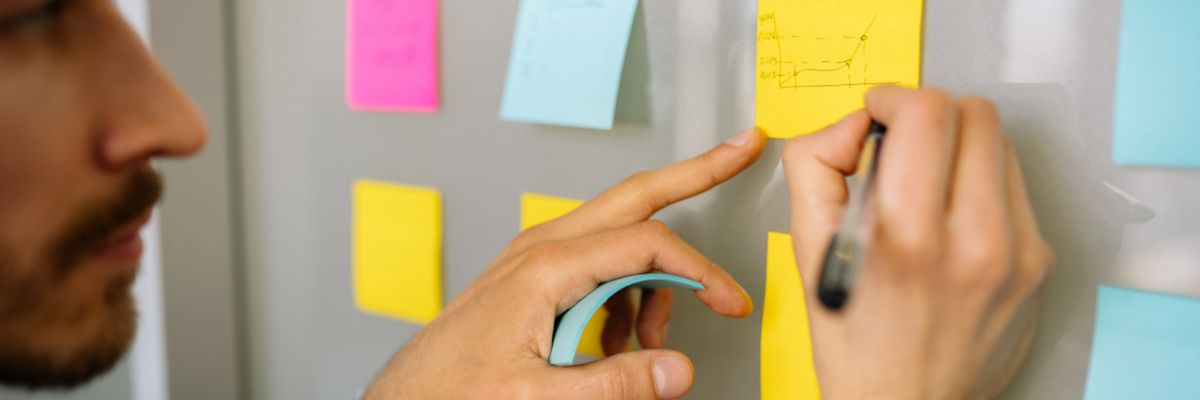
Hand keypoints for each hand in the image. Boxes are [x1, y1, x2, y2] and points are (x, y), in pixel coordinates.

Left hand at [365, 129, 766, 398]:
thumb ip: (614, 384)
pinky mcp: (534, 275)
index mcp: (547, 269)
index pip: (647, 246)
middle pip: (635, 195)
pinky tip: (616, 344)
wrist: (412, 397)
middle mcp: (543, 249)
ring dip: (653, 282)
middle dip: (693, 173)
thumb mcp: (538, 399)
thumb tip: (677, 370)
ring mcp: (537, 257)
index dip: (700, 273)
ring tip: (646, 344)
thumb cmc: (456, 392)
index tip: (730, 303)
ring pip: (620, 238)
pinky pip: (598, 267)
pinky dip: (624, 297)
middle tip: (739, 150)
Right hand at [782, 87, 1053, 398]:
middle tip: (901, 141)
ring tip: (926, 184)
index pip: (927, 113)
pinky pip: (1015, 189)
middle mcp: (974, 243)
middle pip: (975, 114)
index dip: (894, 97)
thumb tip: (851, 127)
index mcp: (907, 238)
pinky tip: (951, 218)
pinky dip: (980, 186)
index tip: (878, 112)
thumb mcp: (807, 252)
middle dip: (929, 115)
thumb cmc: (857, 345)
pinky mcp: (1040, 264)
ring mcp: (1018, 254)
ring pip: (1001, 145)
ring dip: (959, 146)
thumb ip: (814, 168)